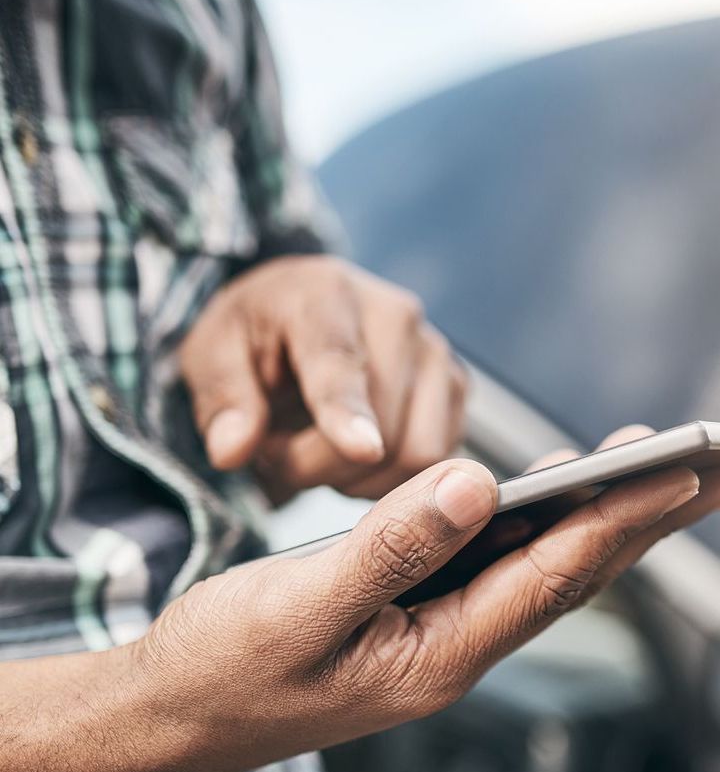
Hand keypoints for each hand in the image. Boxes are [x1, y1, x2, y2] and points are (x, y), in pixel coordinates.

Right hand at [135, 430, 719, 771]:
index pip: (555, 575)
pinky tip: (546, 489)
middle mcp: (453, 650)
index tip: (688, 470)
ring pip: (536, 569)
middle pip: (570, 575)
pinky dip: (530, 523)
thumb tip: (477, 482)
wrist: (169, 718)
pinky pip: (488, 566)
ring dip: (598, 518)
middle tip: (719, 468)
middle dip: (645, 520)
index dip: (625, 517)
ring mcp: (433, 638)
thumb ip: (388, 547)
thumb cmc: (222, 668)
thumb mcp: (299, 607)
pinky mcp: (407, 619)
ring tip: (657, 467)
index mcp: (440, 656)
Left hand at [178, 255, 467, 500]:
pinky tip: (355, 451)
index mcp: (325, 295)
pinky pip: (432, 464)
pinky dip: (389, 477)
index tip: (362, 449)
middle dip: (320, 465)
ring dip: (358, 477)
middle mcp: (396, 316)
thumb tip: (232, 450)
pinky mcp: (456, 389)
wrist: (299, 314)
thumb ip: (223, 401)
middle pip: (380, 429)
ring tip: (318, 449)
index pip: (339, 363)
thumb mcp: (212, 356)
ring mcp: (435, 352)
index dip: (349, 412)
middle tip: (279, 452)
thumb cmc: (255, 335)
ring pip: (416, 455)